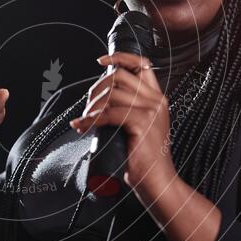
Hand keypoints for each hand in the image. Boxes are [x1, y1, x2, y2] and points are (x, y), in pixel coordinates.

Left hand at [69, 52, 177, 202]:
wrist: (157, 182)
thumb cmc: (143, 160)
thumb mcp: (137, 128)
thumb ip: (126, 111)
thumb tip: (99, 100)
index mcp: (157, 98)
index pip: (142, 64)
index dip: (120, 58)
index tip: (101, 61)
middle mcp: (157, 100)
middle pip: (120, 76)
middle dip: (96, 89)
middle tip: (87, 109)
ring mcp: (151, 111)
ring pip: (112, 93)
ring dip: (91, 106)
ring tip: (84, 122)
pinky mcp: (142, 123)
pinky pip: (110, 113)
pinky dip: (92, 120)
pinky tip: (83, 127)